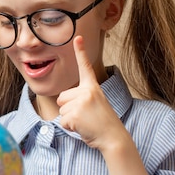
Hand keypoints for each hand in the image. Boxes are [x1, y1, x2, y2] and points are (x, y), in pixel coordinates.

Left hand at [57, 35, 120, 149]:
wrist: (113, 138)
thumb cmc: (102, 123)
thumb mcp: (95, 103)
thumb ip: (81, 98)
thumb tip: (61, 101)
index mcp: (93, 87)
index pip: (84, 67)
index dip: (80, 51)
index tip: (77, 37)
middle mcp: (87, 91)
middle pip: (62, 98)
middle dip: (68, 109)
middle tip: (86, 116)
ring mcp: (81, 102)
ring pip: (61, 110)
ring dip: (70, 119)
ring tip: (86, 122)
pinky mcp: (75, 114)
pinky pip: (62, 122)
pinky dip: (70, 128)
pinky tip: (83, 128)